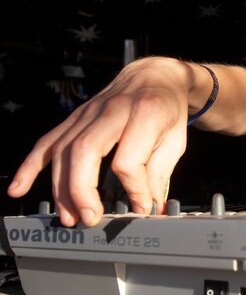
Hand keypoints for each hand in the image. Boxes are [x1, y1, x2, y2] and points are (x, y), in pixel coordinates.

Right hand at [6, 57, 190, 226]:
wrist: (155, 76)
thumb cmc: (167, 108)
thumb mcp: (175, 140)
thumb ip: (159, 174)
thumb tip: (148, 207)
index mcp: (145, 114)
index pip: (128, 160)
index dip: (133, 190)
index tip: (141, 207)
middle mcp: (112, 110)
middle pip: (85, 151)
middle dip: (82, 190)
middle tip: (90, 217)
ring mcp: (89, 112)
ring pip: (63, 150)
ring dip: (61, 188)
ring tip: (70, 216)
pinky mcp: (75, 117)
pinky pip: (47, 141)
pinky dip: (31, 166)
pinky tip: (20, 188)